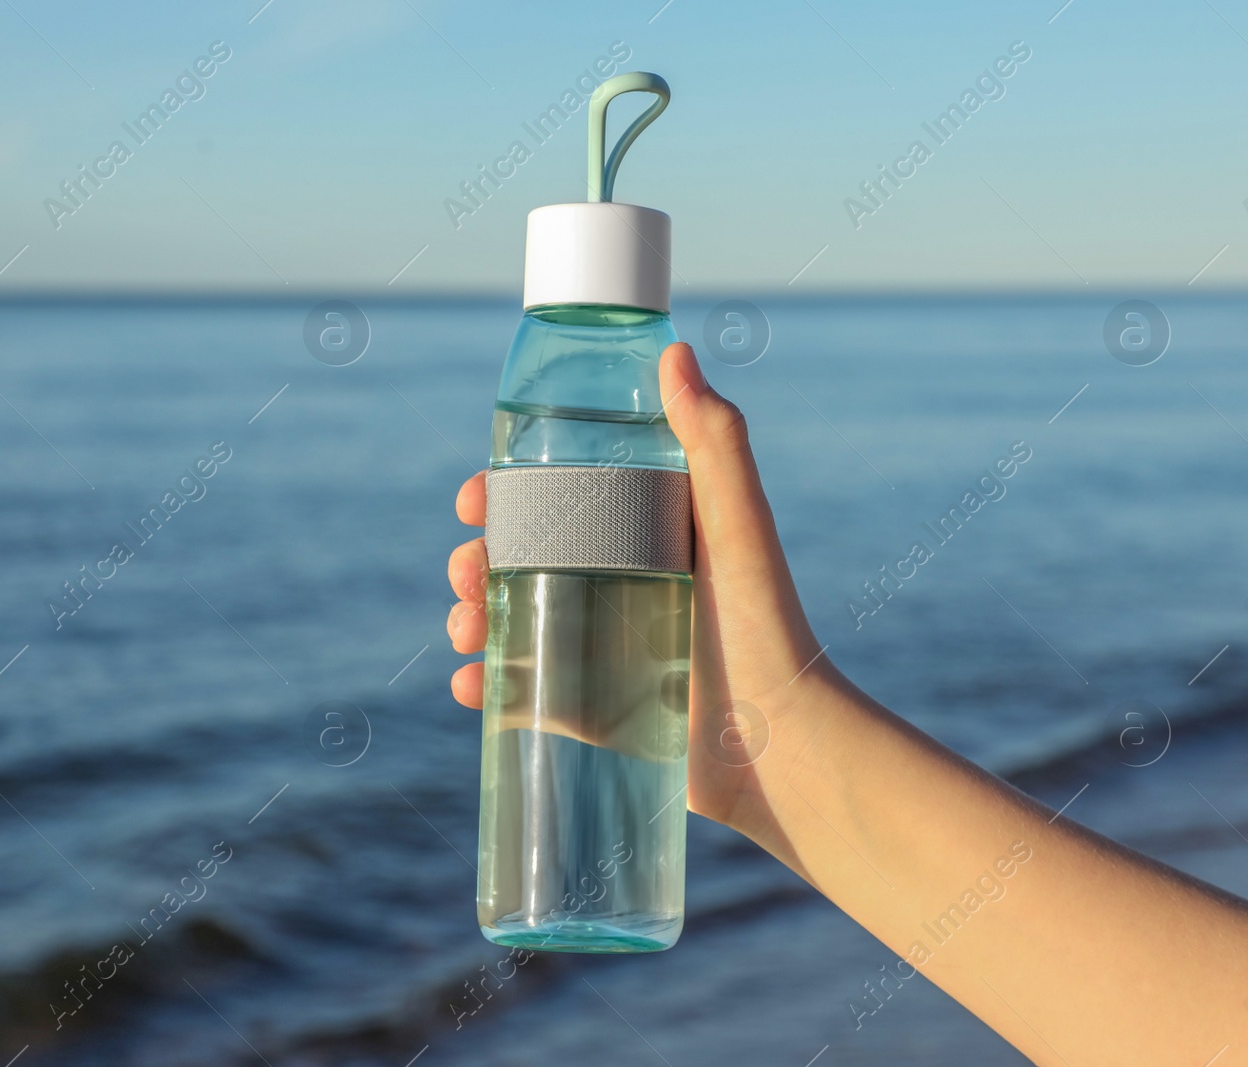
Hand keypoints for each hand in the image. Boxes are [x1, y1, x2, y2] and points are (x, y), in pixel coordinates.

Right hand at [446, 342, 831, 847]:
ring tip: (464, 630)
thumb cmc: (769, 634)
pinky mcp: (598, 714)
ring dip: (473, 618)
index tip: (474, 500)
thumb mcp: (738, 530)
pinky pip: (527, 693)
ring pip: (516, 623)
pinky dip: (489, 686)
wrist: (783, 753)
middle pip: (526, 562)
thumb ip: (715, 443)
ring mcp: (607, 653)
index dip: (510, 496)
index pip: (564, 501)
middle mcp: (626, 588)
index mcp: (652, 537)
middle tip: (465, 572)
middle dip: (479, 561)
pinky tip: (472, 685)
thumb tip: (674, 351)